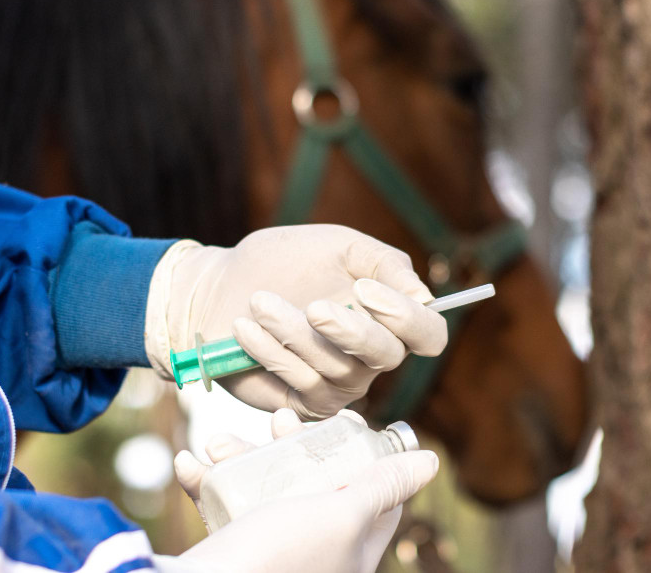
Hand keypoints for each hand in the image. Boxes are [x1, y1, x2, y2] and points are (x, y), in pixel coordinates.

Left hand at [144, 224, 447, 418]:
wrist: (222, 286)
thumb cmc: (285, 261)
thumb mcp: (339, 246)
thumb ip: (385, 263)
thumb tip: (422, 296)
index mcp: (390, 319)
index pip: (428, 334)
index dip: (407, 318)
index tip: (365, 290)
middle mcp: (372, 358)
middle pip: (386, 357)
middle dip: (351, 332)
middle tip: (314, 306)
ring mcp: (339, 385)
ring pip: (336, 370)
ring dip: (295, 333)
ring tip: (259, 302)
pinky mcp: (302, 403)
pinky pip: (299, 383)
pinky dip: (271, 352)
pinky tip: (246, 328)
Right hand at [161, 409, 438, 572]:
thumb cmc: (280, 557)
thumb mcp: (343, 515)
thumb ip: (383, 487)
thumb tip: (431, 460)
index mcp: (352, 551)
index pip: (373, 495)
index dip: (360, 451)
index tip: (342, 419)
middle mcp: (316, 553)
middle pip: (314, 483)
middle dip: (289, 445)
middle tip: (279, 423)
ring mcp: (274, 553)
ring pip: (263, 489)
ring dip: (238, 456)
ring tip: (219, 442)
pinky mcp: (234, 551)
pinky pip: (223, 507)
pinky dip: (206, 482)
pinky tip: (190, 463)